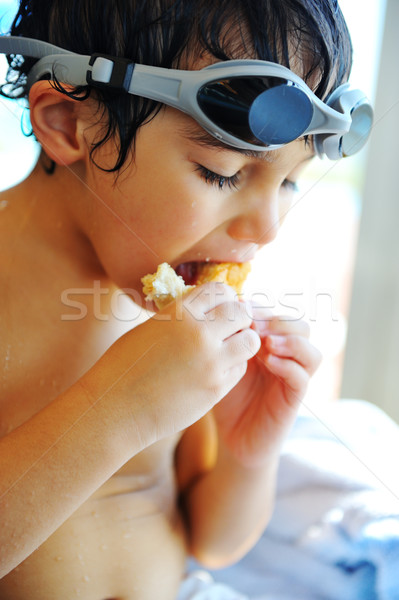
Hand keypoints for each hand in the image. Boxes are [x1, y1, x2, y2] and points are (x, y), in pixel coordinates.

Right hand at [83, 283, 260, 449]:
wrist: (114, 410)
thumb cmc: (124, 367)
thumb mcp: (149, 328)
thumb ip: (179, 316)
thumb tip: (205, 307)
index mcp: (178, 312)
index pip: (220, 290)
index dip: (224, 297)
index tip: (221, 307)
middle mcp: (198, 333)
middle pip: (242, 312)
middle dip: (239, 318)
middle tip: (230, 329)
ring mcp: (210, 362)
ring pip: (250, 341)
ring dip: (242, 342)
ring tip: (228, 349)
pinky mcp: (215, 389)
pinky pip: (240, 369)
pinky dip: (233, 367)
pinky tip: (216, 370)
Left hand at [212, 306, 321, 466]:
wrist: (233, 438)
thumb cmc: (226, 397)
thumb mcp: (223, 364)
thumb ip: (227, 340)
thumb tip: (223, 308)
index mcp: (270, 344)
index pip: (278, 314)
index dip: (263, 308)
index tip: (240, 308)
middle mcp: (287, 358)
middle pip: (301, 325)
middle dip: (278, 320)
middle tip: (254, 325)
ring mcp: (293, 378)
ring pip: (310, 350)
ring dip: (289, 340)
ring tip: (265, 342)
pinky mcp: (294, 399)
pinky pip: (302, 377)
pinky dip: (288, 365)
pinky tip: (269, 362)